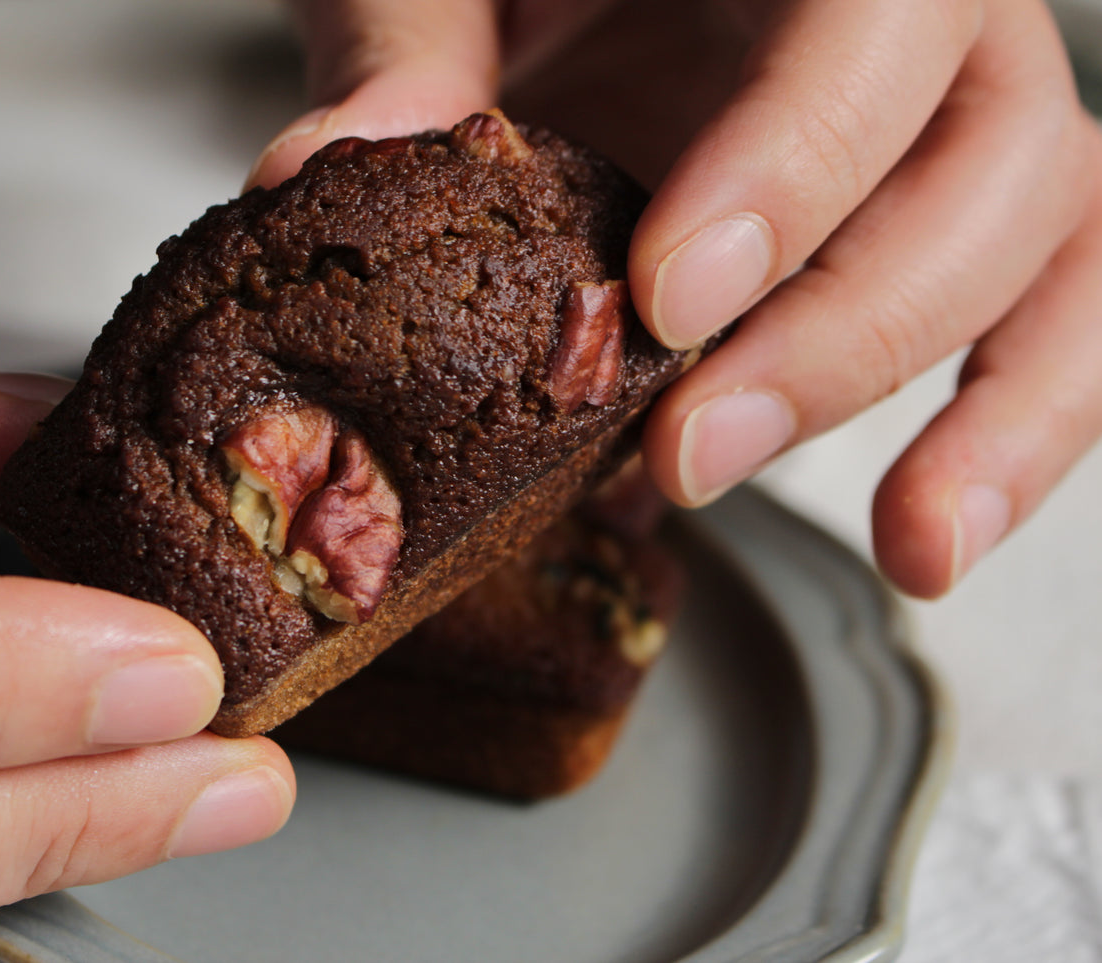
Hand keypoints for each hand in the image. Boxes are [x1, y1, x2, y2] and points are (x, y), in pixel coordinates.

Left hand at [255, 0, 1101, 597]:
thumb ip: (405, 43)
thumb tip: (322, 169)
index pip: (867, 15)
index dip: (797, 160)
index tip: (669, 301)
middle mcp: (921, 17)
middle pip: (986, 152)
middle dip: (844, 330)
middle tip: (691, 449)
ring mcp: (957, 112)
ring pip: (1043, 241)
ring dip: (966, 407)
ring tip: (896, 547)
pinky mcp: (952, 215)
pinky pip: (1054, 309)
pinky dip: (1016, 430)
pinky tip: (932, 540)